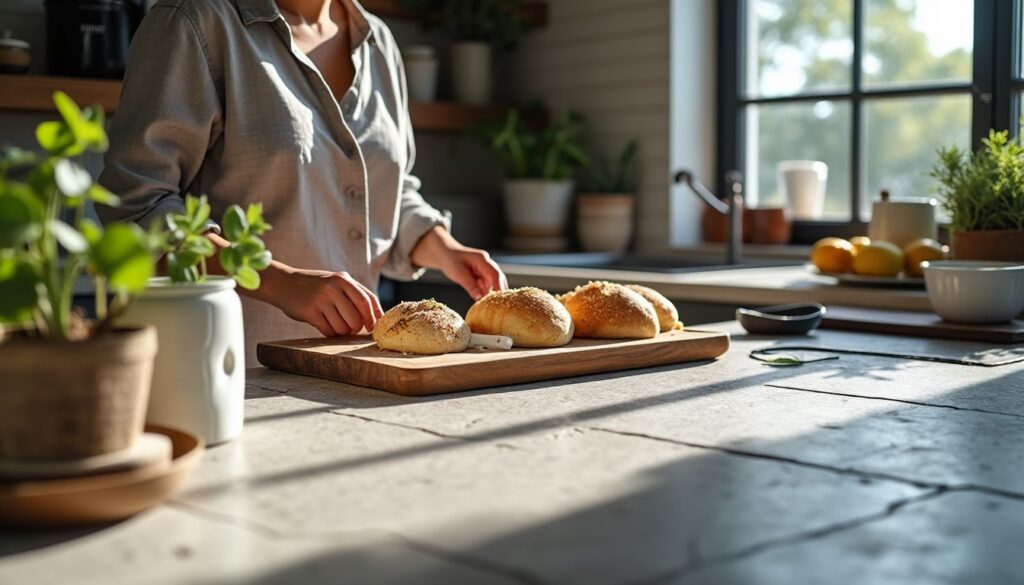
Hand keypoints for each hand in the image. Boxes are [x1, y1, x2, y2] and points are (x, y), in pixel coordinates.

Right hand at [256, 266, 383, 336]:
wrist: (282, 283)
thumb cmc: (315, 285)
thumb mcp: (335, 281)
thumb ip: (354, 293)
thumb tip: (376, 315)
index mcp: (343, 279)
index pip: (367, 300)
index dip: (373, 316)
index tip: (373, 327)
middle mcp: (333, 288)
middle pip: (357, 318)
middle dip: (356, 328)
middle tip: (350, 328)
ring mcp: (321, 299)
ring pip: (343, 328)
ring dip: (342, 332)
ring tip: (335, 325)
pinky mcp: (310, 312)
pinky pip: (328, 331)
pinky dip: (330, 333)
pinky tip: (325, 326)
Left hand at [410, 227, 507, 299]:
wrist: (444, 254)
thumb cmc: (450, 260)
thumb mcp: (458, 274)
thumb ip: (470, 286)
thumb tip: (479, 297)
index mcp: (482, 259)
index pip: (495, 274)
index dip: (498, 287)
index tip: (499, 298)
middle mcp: (486, 264)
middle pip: (498, 279)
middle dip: (498, 292)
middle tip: (497, 305)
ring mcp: (485, 270)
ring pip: (493, 283)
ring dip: (491, 293)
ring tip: (490, 305)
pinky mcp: (482, 275)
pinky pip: (487, 286)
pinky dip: (486, 293)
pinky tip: (484, 301)